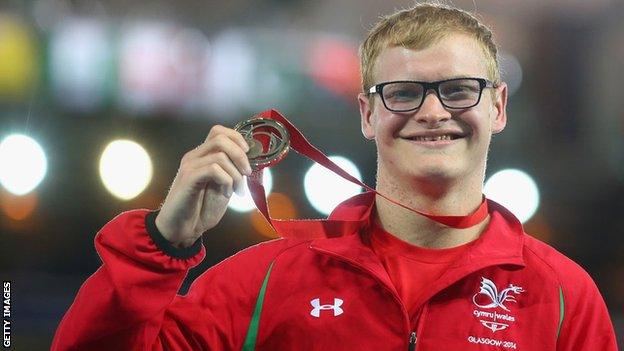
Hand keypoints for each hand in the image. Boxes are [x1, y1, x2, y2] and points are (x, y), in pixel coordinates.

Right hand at [155, 125, 251, 247]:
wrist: (182, 229)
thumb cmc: (201, 209)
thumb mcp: (223, 187)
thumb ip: (232, 173)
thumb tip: (250, 163)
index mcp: (202, 156)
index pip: (218, 131)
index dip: (237, 138)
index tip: (249, 155)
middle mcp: (194, 156)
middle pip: (220, 137)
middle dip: (240, 155)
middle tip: (247, 173)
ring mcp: (190, 166)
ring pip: (220, 155)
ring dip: (236, 174)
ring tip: (236, 190)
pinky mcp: (188, 178)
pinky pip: (214, 169)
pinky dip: (226, 181)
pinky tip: (225, 194)